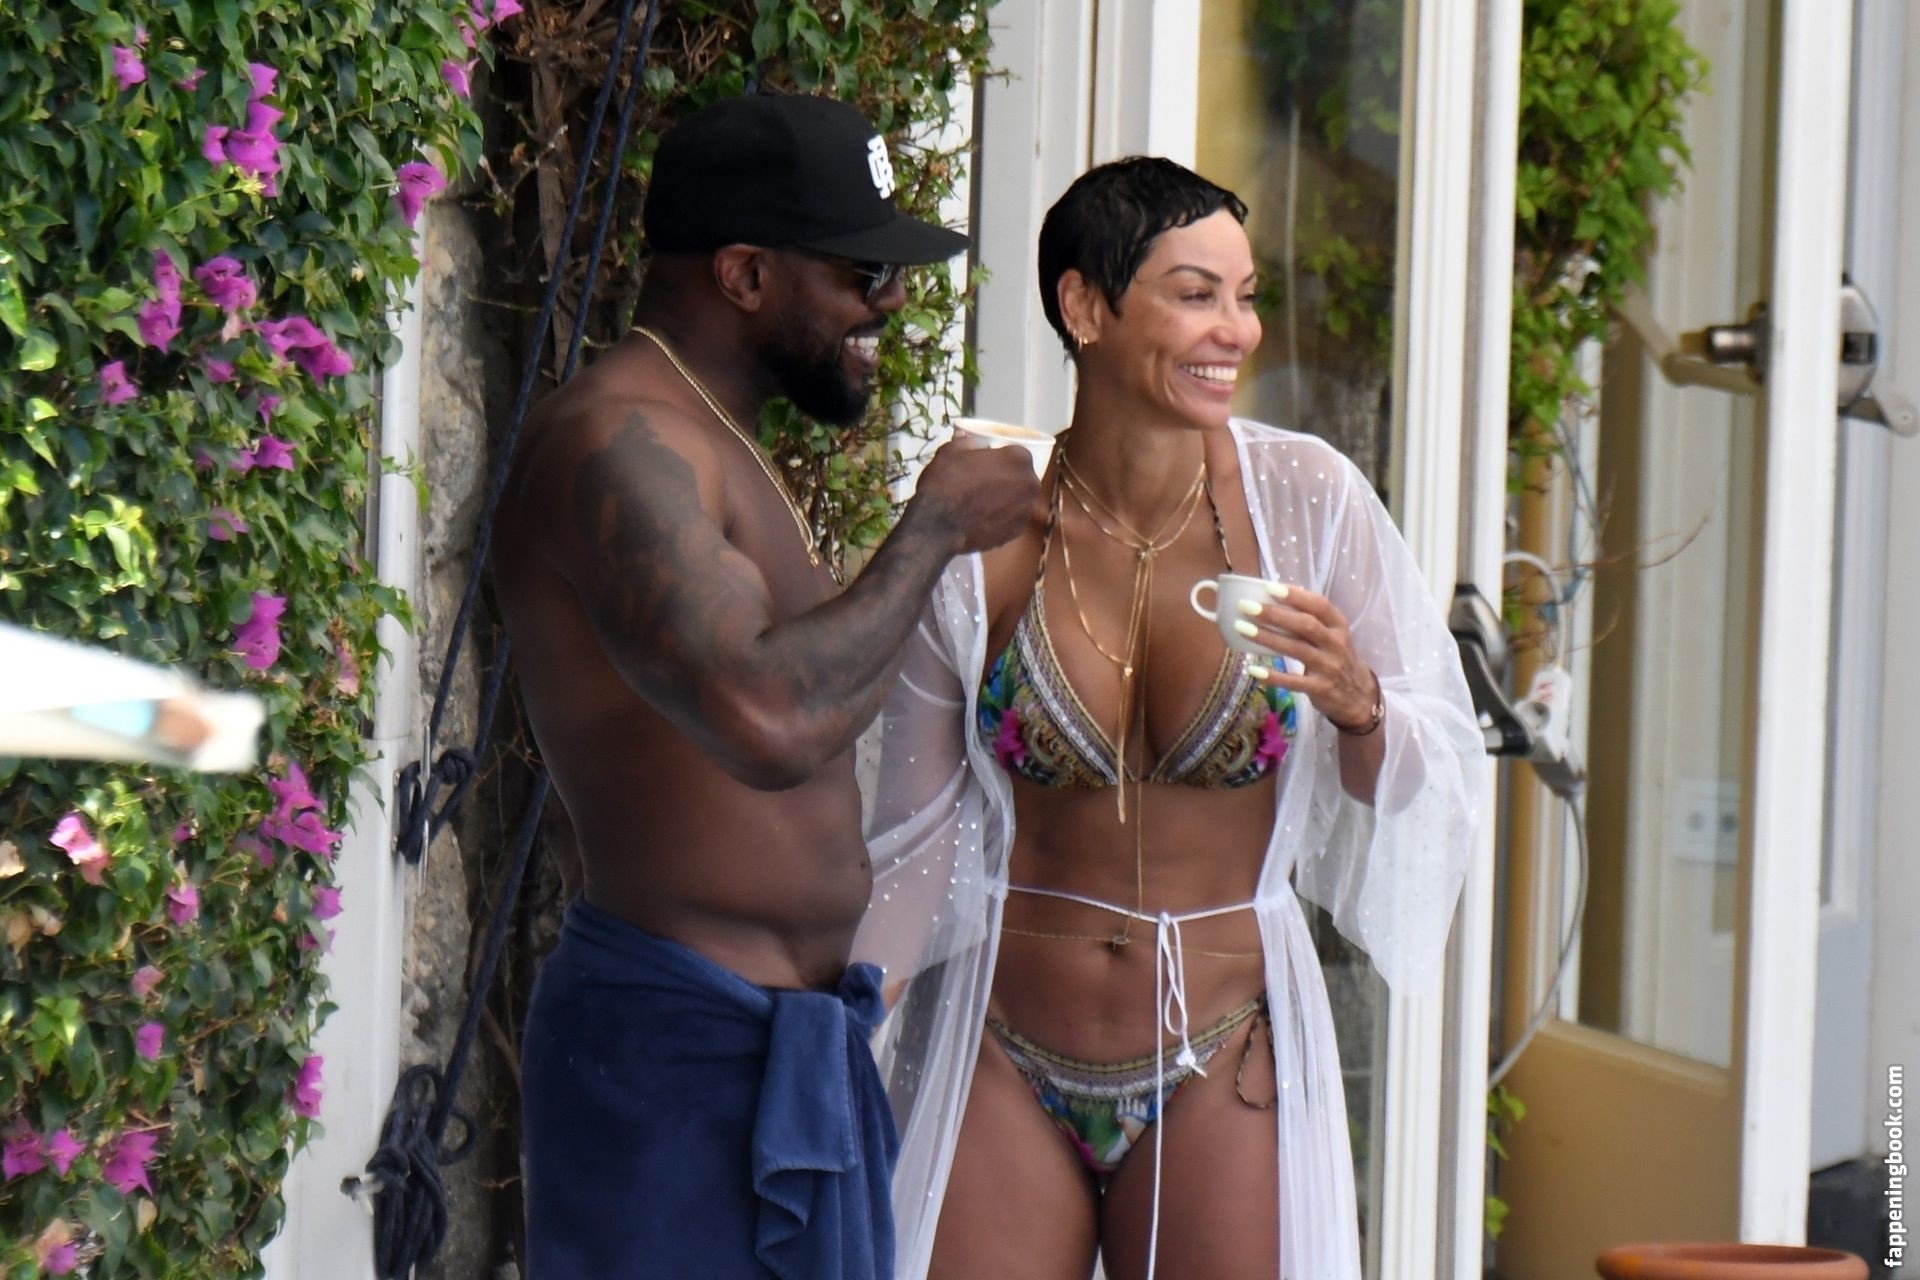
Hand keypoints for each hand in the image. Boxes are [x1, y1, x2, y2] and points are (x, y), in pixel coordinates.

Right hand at [908, 437, 1039, 553]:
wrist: (937, 527)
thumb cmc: (945, 482)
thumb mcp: (950, 451)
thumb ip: (965, 441)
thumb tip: (967, 437)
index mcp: (1019, 459)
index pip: (1018, 453)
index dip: (1003, 457)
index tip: (988, 462)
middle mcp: (1030, 485)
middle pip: (1022, 477)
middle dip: (1008, 478)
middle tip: (985, 482)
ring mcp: (1025, 511)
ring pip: (1018, 500)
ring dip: (1006, 499)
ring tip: (983, 502)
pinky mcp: (1016, 533)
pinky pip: (1011, 520)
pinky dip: (1001, 518)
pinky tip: (983, 518)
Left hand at [1235, 585, 1380, 730]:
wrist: (1359, 696)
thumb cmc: (1337, 658)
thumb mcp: (1333, 636)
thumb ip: (1311, 620)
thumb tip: (1276, 596)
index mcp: (1339, 626)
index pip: (1319, 605)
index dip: (1296, 596)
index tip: (1270, 588)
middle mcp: (1336, 644)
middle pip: (1305, 625)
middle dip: (1275, 614)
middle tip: (1247, 606)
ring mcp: (1329, 667)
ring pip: (1296, 649)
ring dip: (1267, 638)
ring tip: (1242, 628)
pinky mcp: (1320, 689)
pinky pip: (1294, 681)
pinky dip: (1273, 676)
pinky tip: (1254, 670)